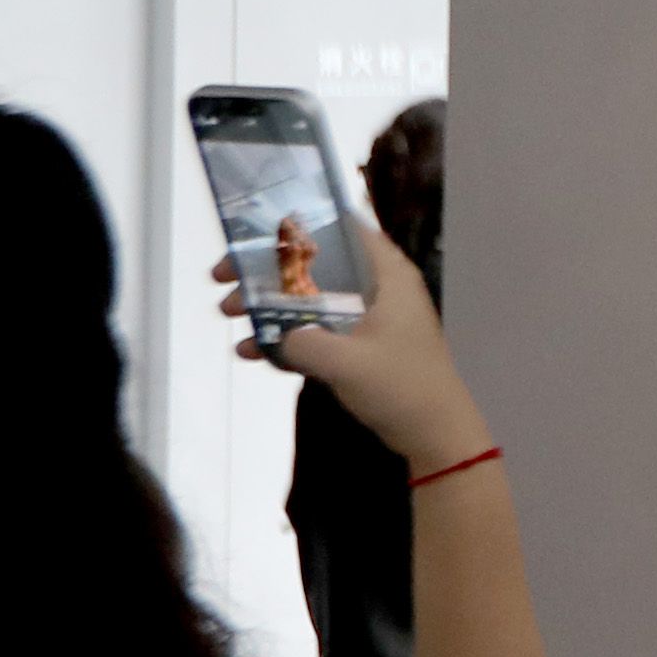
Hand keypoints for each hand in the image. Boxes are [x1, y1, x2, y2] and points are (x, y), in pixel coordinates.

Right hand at [231, 207, 486, 470]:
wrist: (432, 432)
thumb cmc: (400, 386)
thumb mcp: (345, 362)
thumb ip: (303, 342)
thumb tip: (274, 333)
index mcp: (387, 276)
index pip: (344, 228)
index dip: (300, 224)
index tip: (255, 228)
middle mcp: (377, 288)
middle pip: (316, 263)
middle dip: (268, 270)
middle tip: (223, 276)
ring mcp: (367, 317)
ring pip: (310, 297)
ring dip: (270, 304)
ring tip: (227, 314)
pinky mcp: (358, 345)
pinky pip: (315, 330)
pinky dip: (286, 337)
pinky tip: (248, 351)